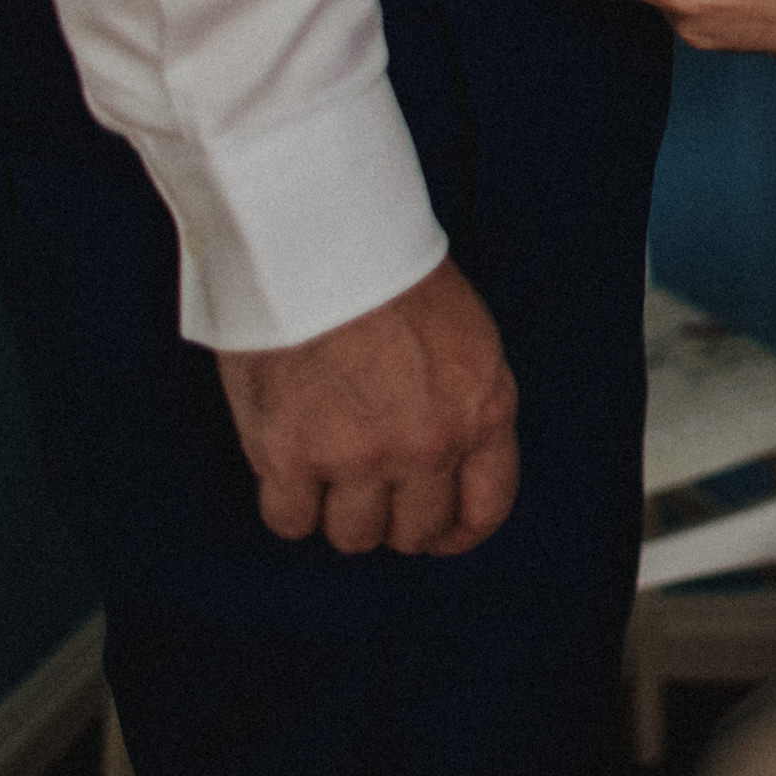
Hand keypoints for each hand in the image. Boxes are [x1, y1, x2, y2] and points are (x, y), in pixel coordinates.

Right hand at [212, 257, 519, 556]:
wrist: (321, 240)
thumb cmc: (390, 275)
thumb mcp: (468, 339)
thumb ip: (465, 405)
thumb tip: (451, 462)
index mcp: (484, 410)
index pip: (486, 508)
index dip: (458, 531)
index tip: (438, 532)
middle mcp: (430, 443)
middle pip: (415, 530)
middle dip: (396, 517)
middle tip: (372, 489)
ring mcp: (360, 456)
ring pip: (353, 536)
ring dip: (340, 511)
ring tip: (328, 468)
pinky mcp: (290, 456)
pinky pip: (290, 521)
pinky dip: (289, 504)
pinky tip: (290, 468)